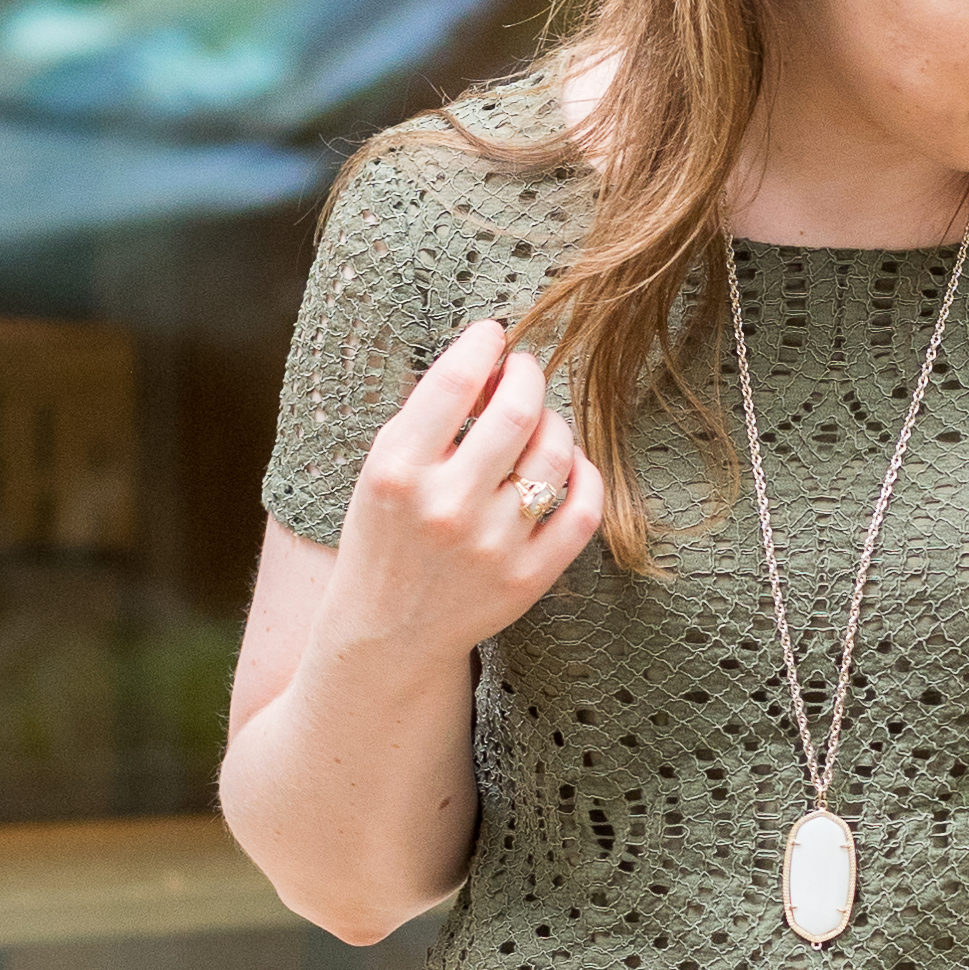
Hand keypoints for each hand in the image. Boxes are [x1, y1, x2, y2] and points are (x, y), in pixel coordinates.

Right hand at [336, 314, 604, 657]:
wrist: (386, 634)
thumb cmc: (385, 537)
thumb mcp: (382, 469)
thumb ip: (428, 416)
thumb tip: (489, 359)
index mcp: (397, 470)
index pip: (453, 381)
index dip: (483, 344)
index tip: (492, 335)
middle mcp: (445, 506)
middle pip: (518, 411)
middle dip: (528, 375)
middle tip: (524, 370)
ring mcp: (492, 546)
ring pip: (556, 455)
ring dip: (554, 424)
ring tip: (537, 423)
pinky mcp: (528, 579)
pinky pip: (583, 510)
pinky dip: (586, 476)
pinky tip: (570, 465)